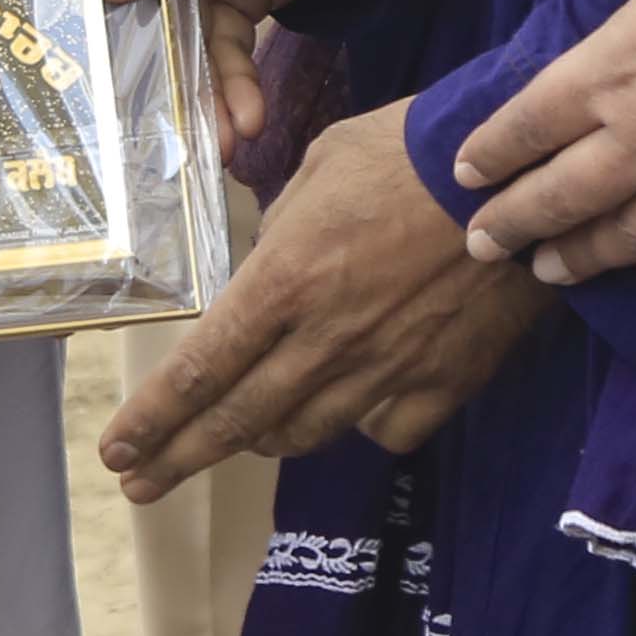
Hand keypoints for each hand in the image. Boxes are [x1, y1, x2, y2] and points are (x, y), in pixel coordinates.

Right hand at [95, 0, 395, 146]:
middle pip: (139, 5)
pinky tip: (247, 121)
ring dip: (202, 91)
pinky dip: (236, 86)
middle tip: (150, 131)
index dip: (86, 0)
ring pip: (186, 38)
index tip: (77, 64)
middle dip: (146, 67)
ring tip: (218, 143)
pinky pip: (228, 48)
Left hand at [97, 107, 550, 500]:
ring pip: (303, 434)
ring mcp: (384, 372)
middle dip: (178, 459)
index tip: (119, 451)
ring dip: (260, 439)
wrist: (516, 175)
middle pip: (236, 421)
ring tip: (237, 439)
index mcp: (284, 281)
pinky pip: (381, 431)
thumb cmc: (410, 149)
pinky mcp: (440, 386)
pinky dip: (357, 425)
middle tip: (139, 486)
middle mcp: (324, 341)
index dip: (152, 421)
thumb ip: (281, 229)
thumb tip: (267, 264)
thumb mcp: (320, 166)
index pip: (199, 370)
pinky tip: (351, 409)